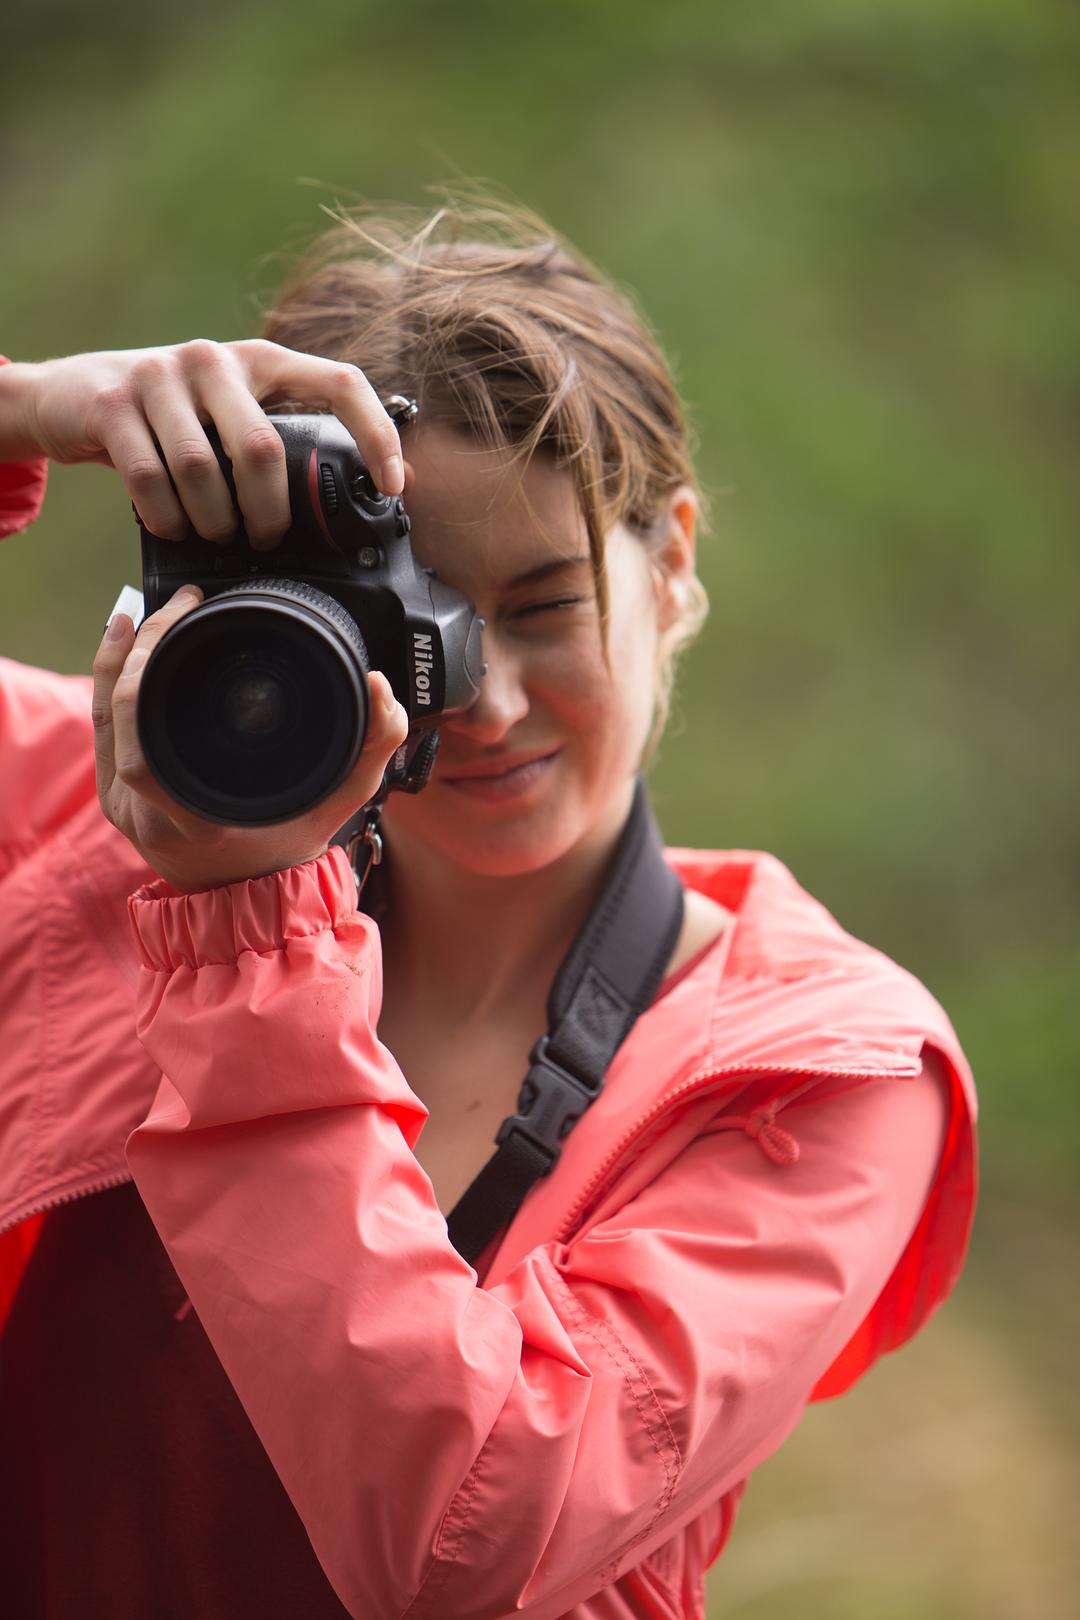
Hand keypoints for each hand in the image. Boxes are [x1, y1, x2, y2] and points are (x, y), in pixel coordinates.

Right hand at [1, 338, 404, 546]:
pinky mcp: (114, 403)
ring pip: (203, 471)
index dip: (375, 434)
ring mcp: (160, 376)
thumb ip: (294, 440)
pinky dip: (167, 519)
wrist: (72, 396)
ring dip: (213, 522)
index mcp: (262, 360)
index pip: (340, 382)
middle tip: (265, 539)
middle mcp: (215, 359)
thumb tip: (396, 480)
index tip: (391, 487)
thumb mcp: (235, 417)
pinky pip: (151, 479)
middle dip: (268, 513)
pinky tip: (172, 527)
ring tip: (214, 535)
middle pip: (261, 450)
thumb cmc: (173, 419)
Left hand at [93, 584, 408, 892]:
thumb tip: (381, 688)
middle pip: (115, 719)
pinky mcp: (116, 796)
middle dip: (137, 649)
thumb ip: (374, 746)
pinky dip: (109, 682)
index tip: (185, 615)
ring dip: (117, 660)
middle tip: (177, 605)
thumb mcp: (342, 801)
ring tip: (142, 614)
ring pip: (101, 720)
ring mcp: (125, 806)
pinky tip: (122, 644)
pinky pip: (102, 731)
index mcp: (194, 817)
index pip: (141, 742)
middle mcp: (149, 814)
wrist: (250, 894)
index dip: (145, 667)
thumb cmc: (291, 846)